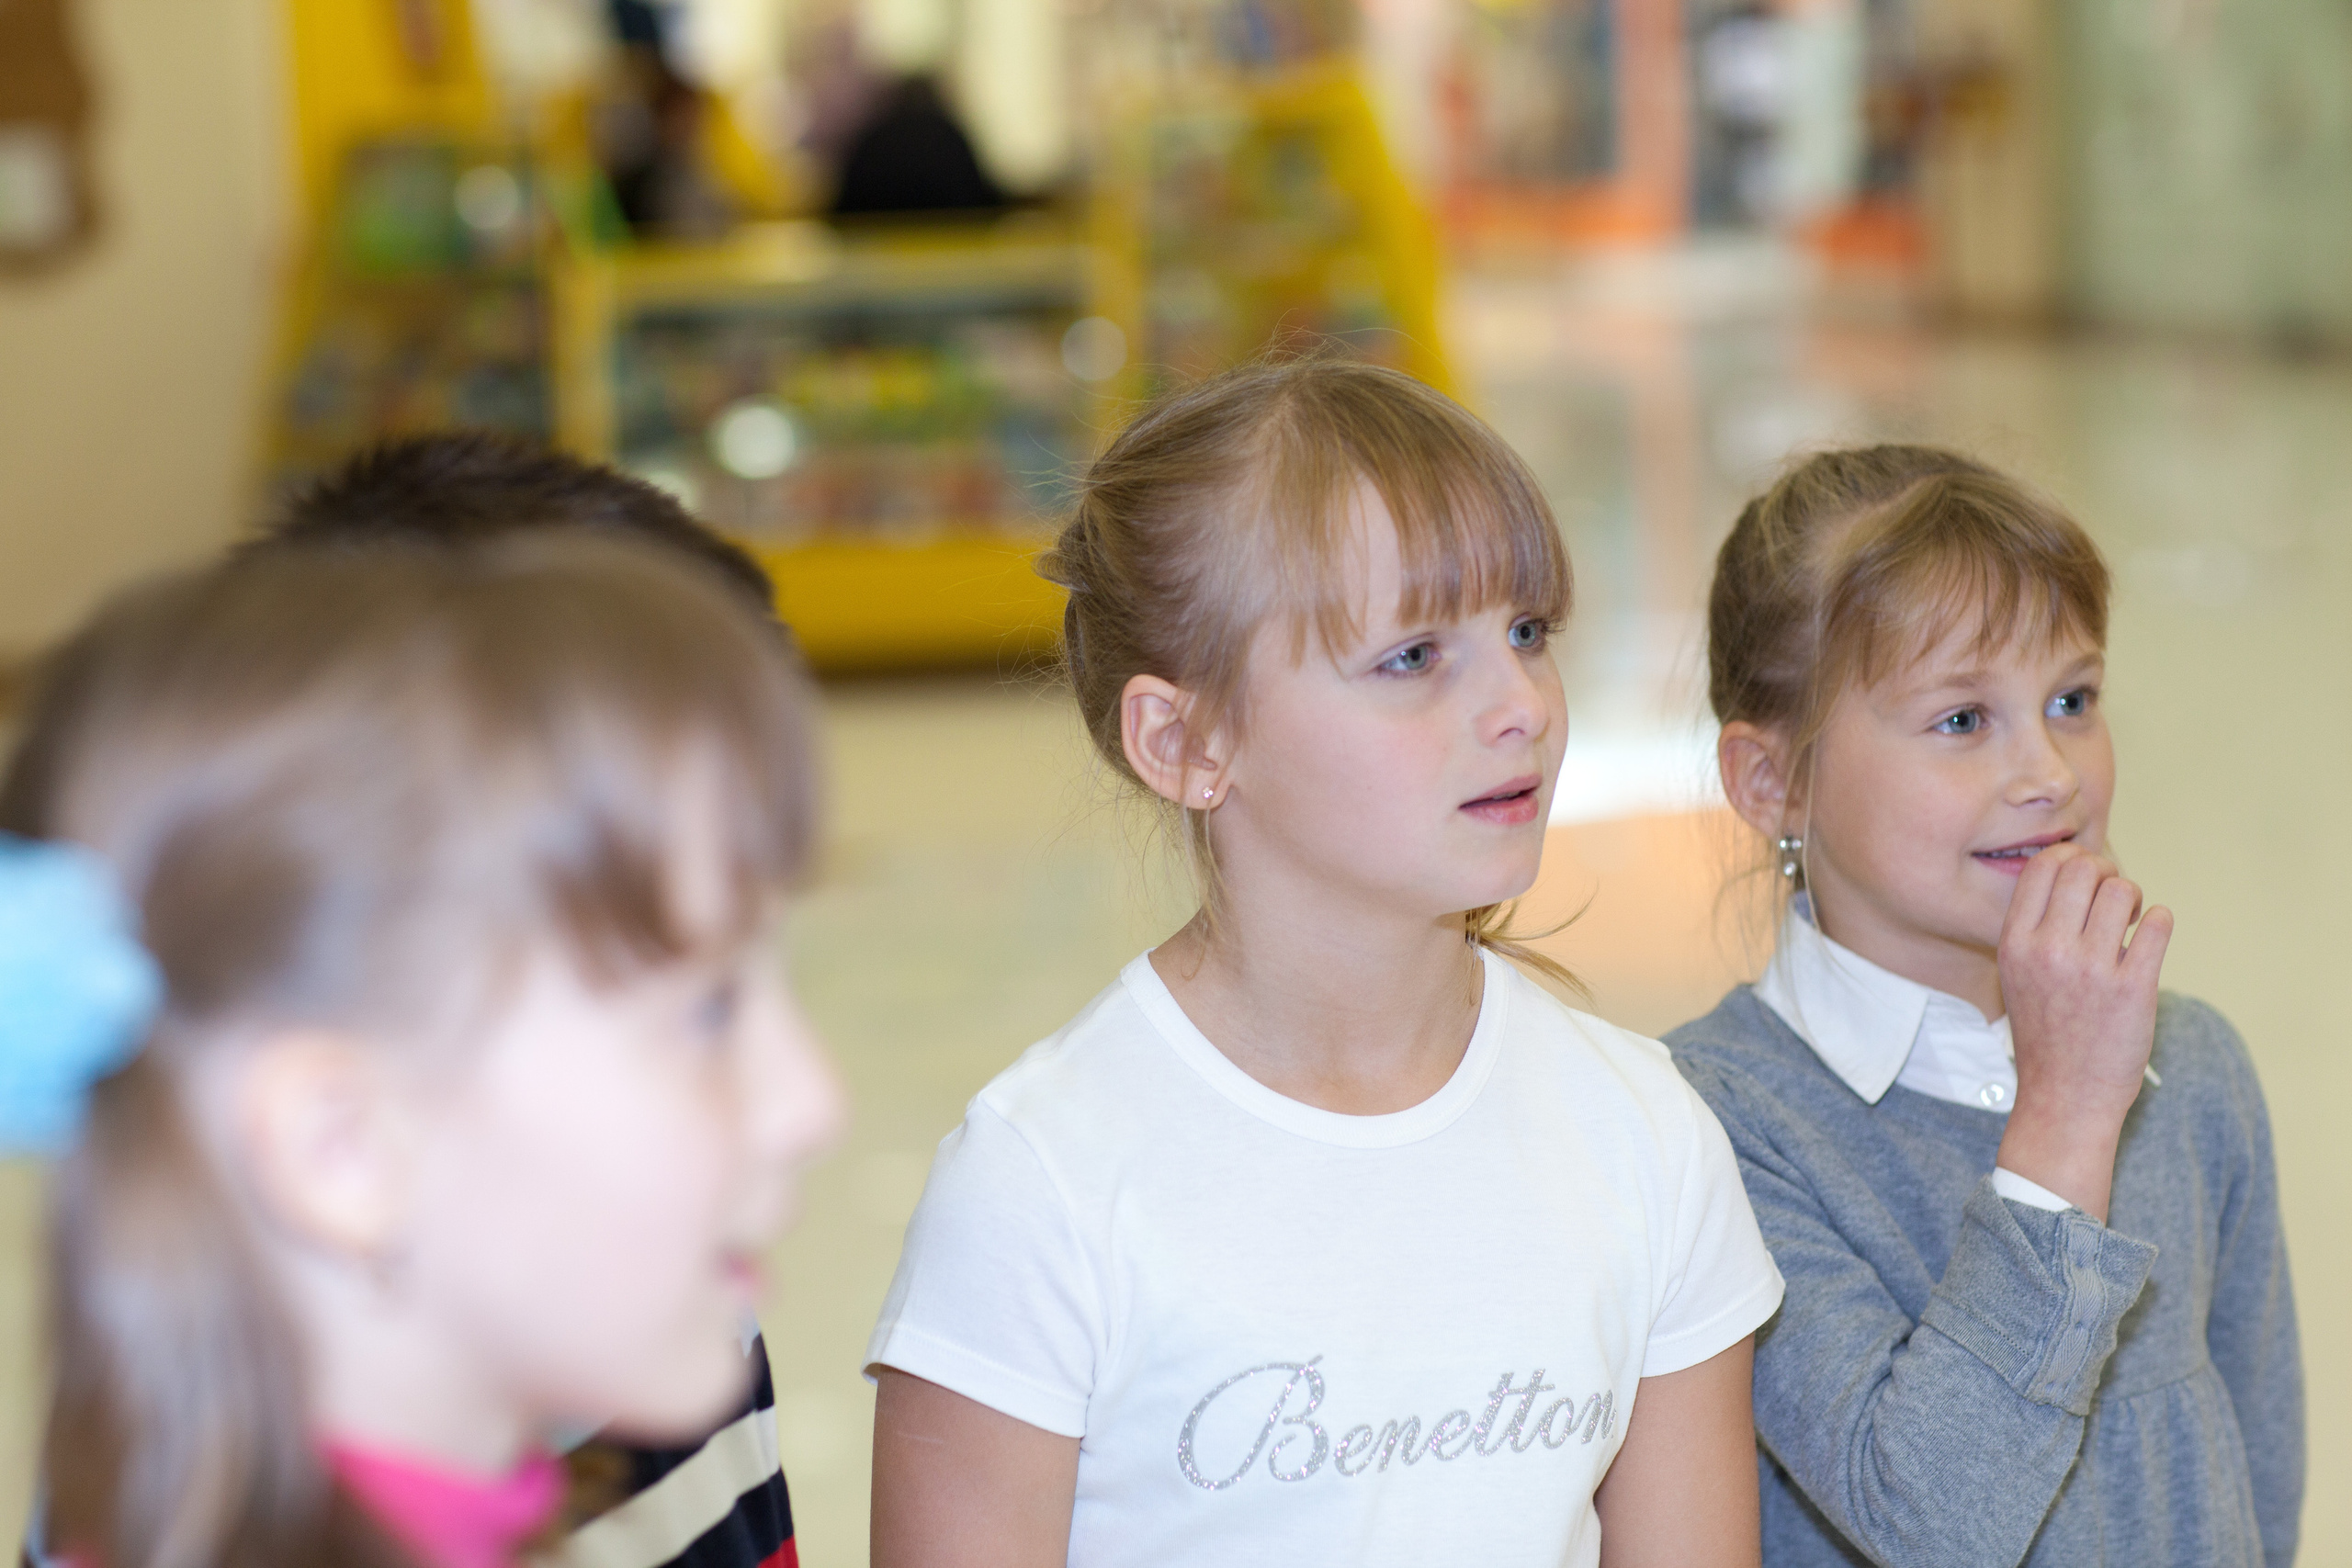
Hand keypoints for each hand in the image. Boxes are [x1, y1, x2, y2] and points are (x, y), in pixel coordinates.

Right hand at [1995, 843, 2171, 1220]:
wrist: (2065, 1097)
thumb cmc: (2045, 1033)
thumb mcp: (2016, 974)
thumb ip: (2034, 926)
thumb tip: (2075, 872)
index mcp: (2015, 942)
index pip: (2043, 866)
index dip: (2071, 860)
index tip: (2085, 880)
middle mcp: (2049, 950)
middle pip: (2084, 868)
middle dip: (2105, 873)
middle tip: (2113, 900)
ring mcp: (2092, 969)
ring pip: (2122, 890)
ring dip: (2133, 896)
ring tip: (2132, 921)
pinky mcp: (2134, 990)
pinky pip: (2159, 924)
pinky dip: (2160, 920)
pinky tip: (2150, 936)